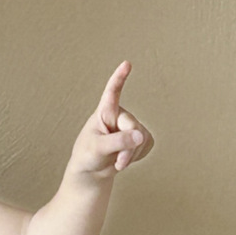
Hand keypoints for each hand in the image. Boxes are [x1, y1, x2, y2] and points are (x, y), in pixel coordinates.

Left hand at [69, 61, 154, 177]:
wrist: (93, 171)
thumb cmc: (88, 155)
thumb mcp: (97, 148)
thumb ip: (117, 141)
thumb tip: (140, 136)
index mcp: (105, 112)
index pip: (112, 92)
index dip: (119, 78)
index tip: (126, 64)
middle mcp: (119, 115)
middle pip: (133, 127)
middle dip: (127, 148)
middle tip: (118, 163)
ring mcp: (131, 126)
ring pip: (142, 138)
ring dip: (131, 155)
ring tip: (117, 162)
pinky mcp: (141, 138)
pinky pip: (147, 145)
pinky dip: (137, 157)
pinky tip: (125, 159)